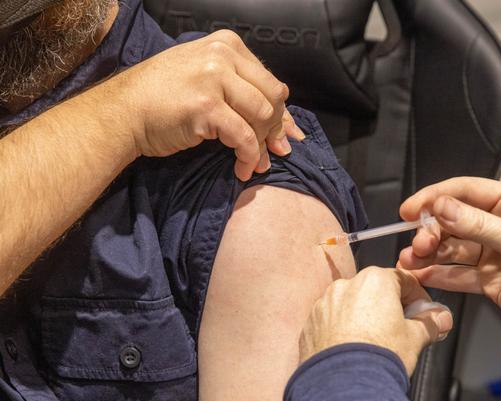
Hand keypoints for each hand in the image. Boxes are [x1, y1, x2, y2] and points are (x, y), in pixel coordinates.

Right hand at [114, 29, 304, 179]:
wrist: (124, 110)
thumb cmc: (163, 97)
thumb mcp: (206, 78)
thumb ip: (242, 91)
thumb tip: (288, 127)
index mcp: (227, 45)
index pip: (270, 81)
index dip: (279, 114)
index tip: (281, 137)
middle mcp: (223, 56)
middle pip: (272, 97)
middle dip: (275, 129)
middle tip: (271, 152)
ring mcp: (214, 79)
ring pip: (262, 115)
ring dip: (262, 145)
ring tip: (254, 163)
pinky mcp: (206, 107)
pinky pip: (244, 137)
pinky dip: (248, 157)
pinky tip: (242, 168)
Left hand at [300, 267, 452, 374]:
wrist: (343, 387)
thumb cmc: (380, 357)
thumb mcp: (416, 338)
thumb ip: (430, 323)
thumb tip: (442, 318)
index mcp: (375, 280)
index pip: (404, 279)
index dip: (418, 297)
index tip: (424, 312)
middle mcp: (346, 286)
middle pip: (375, 290)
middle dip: (390, 307)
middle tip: (402, 330)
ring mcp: (324, 304)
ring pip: (351, 305)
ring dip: (363, 317)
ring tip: (374, 343)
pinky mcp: (310, 324)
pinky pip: (331, 321)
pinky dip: (342, 330)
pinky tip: (353, 350)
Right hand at [398, 177, 500, 340]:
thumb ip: (477, 224)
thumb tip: (441, 207)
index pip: (464, 192)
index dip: (435, 198)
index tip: (410, 209)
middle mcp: (497, 225)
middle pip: (452, 222)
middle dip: (430, 232)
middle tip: (418, 245)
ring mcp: (490, 253)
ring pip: (451, 249)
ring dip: (428, 254)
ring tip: (409, 262)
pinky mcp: (487, 278)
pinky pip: (457, 274)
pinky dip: (438, 274)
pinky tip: (421, 275)